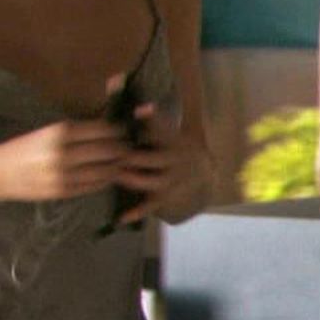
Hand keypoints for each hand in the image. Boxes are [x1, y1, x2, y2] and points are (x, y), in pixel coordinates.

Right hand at [0, 118, 128, 203]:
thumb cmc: (25, 148)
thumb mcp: (48, 132)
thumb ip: (75, 131)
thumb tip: (107, 128)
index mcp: (60, 132)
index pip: (101, 130)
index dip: (118, 131)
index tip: (125, 130)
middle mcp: (63, 153)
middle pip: (107, 150)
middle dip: (122, 149)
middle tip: (129, 147)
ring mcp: (64, 175)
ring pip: (104, 170)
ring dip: (117, 166)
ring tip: (123, 162)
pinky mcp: (63, 191)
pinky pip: (93, 186)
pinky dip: (105, 180)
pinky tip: (108, 175)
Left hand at [112, 102, 203, 224]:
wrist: (205, 175)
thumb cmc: (178, 148)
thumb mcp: (173, 130)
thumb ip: (155, 118)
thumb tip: (138, 102)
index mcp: (175, 140)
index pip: (163, 127)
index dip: (152, 118)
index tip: (139, 110)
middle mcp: (175, 160)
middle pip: (153, 158)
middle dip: (133, 156)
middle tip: (114, 153)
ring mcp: (172, 180)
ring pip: (152, 181)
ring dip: (133, 179)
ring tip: (116, 175)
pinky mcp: (167, 197)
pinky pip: (151, 206)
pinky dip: (137, 212)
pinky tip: (121, 217)